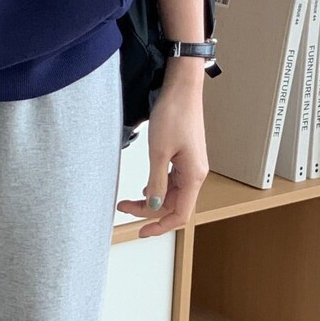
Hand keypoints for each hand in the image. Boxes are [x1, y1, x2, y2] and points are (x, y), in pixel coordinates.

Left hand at [116, 67, 209, 236]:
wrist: (181, 88)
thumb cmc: (174, 114)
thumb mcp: (159, 152)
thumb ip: (156, 182)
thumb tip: (152, 206)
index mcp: (194, 176)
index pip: (180, 214)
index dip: (160, 226)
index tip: (141, 232)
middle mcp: (195, 173)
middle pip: (174, 205)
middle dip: (148, 211)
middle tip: (123, 207)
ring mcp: (191, 165)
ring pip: (171, 193)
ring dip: (151, 199)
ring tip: (128, 199)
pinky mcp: (184, 156)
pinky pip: (172, 180)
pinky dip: (156, 187)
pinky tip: (144, 188)